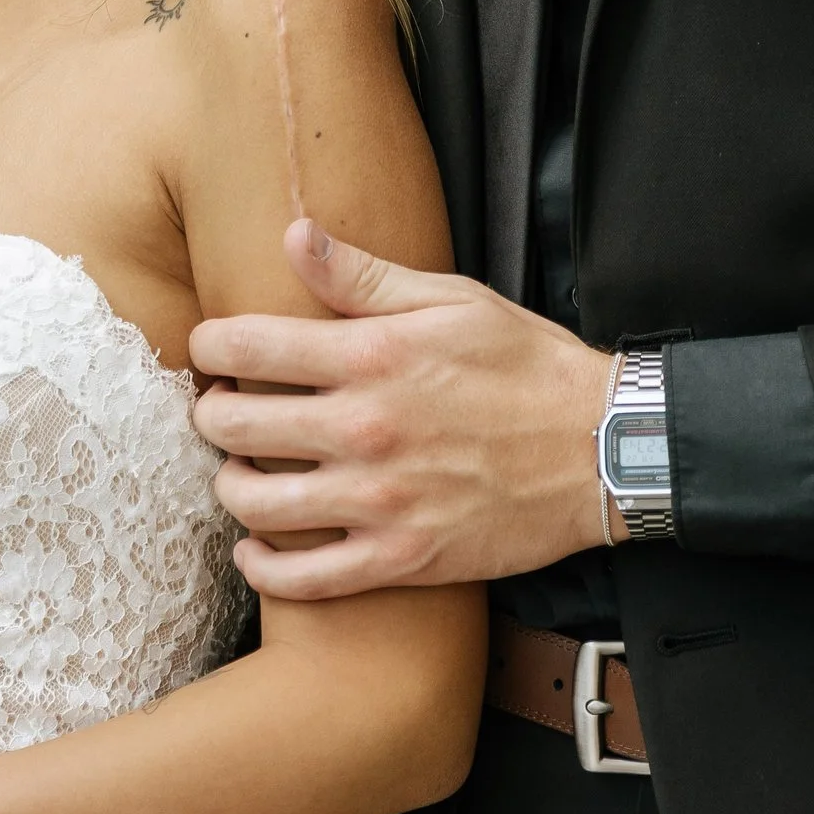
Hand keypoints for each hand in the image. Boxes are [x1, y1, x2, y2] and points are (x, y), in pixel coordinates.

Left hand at [190, 220, 614, 599]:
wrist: (602, 450)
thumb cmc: (528, 367)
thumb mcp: (453, 300)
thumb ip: (364, 275)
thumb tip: (293, 235)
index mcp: (373, 358)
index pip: (247, 346)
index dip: (211, 346)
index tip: (211, 350)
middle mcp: (365, 430)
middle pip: (234, 425)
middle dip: (214, 413)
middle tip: (224, 411)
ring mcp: (380, 500)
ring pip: (254, 503)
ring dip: (231, 486)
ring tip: (242, 472)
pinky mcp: (401, 557)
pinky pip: (305, 578)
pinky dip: (265, 566)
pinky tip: (258, 547)